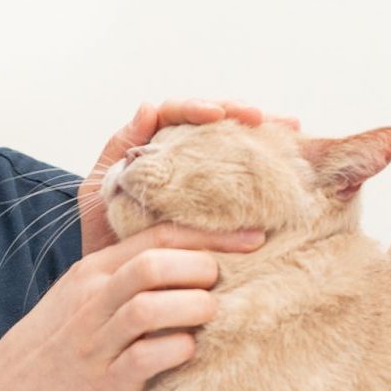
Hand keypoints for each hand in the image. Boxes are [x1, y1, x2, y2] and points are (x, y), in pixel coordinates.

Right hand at [0, 220, 264, 390]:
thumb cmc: (62, 340)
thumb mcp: (84, 292)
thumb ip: (128, 272)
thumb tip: (196, 257)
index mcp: (94, 270)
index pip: (157, 236)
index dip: (211, 235)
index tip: (253, 239)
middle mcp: (94, 298)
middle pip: (154, 264)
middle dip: (201, 269)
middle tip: (223, 284)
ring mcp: (97, 339)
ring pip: (150, 307)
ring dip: (193, 307)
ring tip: (210, 314)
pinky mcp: (105, 380)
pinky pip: (146, 358)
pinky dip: (178, 349)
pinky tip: (189, 349)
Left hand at [80, 99, 298, 256]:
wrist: (116, 284)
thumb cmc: (102, 236)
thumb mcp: (100, 193)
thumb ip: (119, 150)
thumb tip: (148, 106)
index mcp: (149, 148)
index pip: (174, 114)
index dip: (195, 109)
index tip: (216, 115)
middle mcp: (178, 157)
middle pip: (212, 123)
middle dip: (239, 115)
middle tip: (263, 118)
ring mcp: (200, 179)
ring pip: (232, 145)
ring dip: (262, 135)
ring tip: (291, 128)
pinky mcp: (219, 206)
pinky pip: (244, 180)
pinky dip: (266, 169)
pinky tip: (290, 164)